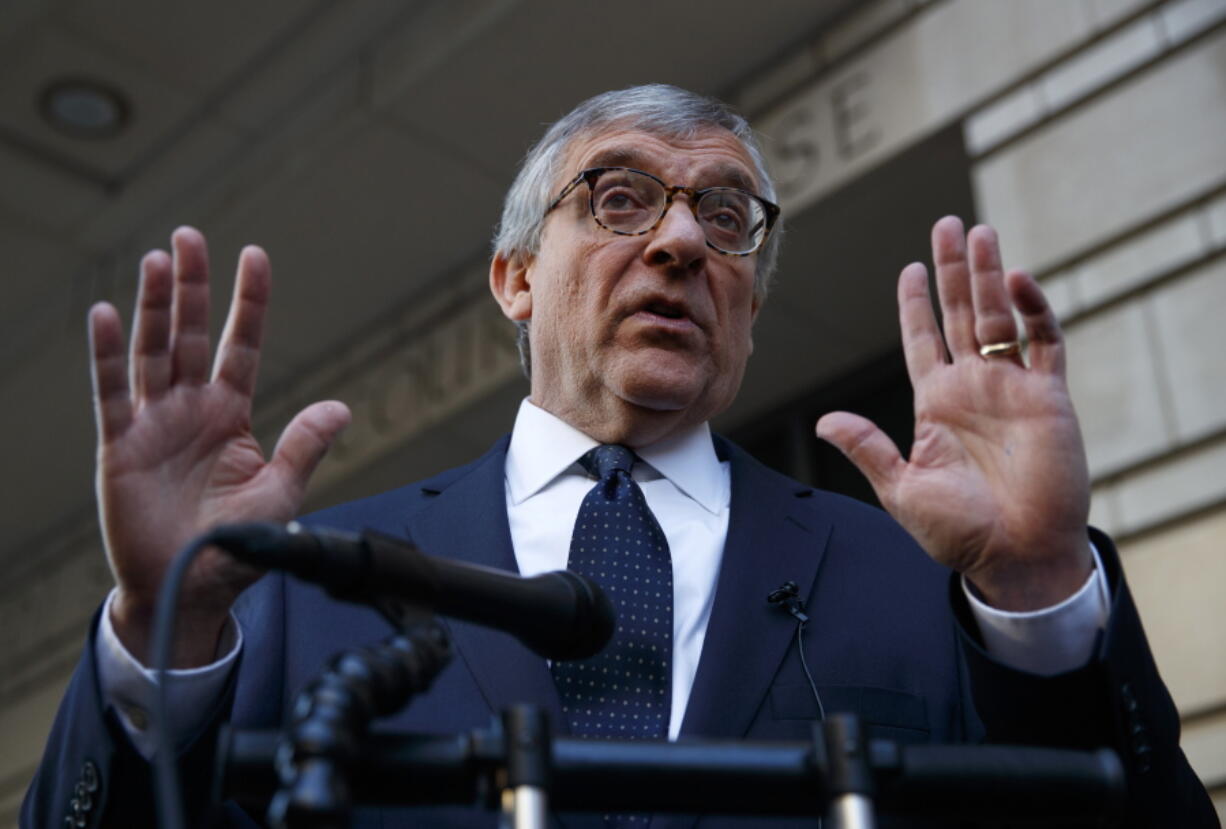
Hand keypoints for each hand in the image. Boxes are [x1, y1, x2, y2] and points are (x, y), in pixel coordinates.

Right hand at [90, 227, 349, 665]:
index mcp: (231, 415)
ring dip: (152, 306)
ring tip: (157, 259)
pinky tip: (107, 314)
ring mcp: (154, 424)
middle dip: (192, 287)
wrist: (187, 588)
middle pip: (190, 335)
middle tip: (190, 236)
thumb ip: (304, 447)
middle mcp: (191, 410)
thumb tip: (341, 407)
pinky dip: (108, 355)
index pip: (242, 346)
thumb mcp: (279, 494)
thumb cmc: (236, 544)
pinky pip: (112, 394)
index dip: (249, 303)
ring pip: (152, 352)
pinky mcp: (121, 447)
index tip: (255, 255)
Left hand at [816, 217, 1090, 610]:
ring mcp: (1012, 389)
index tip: (909, 268)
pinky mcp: (1049, 397)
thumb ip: (868, 448)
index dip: (916, 305)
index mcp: (935, 404)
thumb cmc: (959, 532)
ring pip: (999, 317)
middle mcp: (972, 388)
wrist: (1016, 556)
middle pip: (959, 315)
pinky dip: (1033, 311)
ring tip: (980, 233)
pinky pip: (1044, 343)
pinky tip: (1016, 281)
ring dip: (989, 276)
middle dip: (952, 271)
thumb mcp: (902, 489)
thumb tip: (825, 421)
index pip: (923, 341)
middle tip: (946, 224)